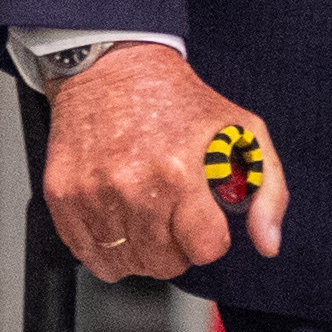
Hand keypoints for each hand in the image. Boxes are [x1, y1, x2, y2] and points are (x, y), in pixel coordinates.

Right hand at [44, 42, 285, 281]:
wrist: (111, 66)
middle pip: (164, 263)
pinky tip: (117, 217)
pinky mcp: (63, 196)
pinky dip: (105, 249)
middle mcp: (134, 188)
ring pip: (126, 265)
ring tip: (145, 213)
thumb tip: (267, 243)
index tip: (203, 219)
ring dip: (141, 249)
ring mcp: (93, 195)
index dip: (209, 238)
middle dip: (176, 247)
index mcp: (180, 172)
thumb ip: (269, 191)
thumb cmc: (177, 100)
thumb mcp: (243, 132)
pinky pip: (89, 256)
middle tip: (173, 214)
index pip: (205, 249)